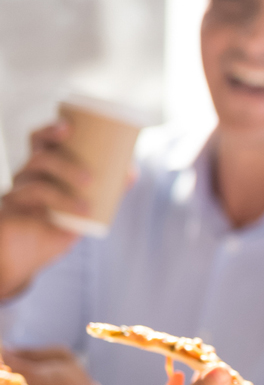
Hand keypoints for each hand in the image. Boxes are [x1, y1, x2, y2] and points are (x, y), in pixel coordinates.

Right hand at [0, 121, 90, 297]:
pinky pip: (34, 195)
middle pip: (36, 147)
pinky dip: (63, 200)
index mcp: (42, 170)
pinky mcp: (11, 208)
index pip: (41, 141)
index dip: (51, 129)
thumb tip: (132, 172)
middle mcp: (27, 176)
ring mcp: (17, 190)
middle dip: (56, 140)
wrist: (25, 259)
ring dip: (67, 171)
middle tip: (83, 141)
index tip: (68, 125)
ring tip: (90, 183)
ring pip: (37, 167)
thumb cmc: (54, 228)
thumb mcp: (81, 209)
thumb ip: (104, 192)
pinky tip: (83, 210)